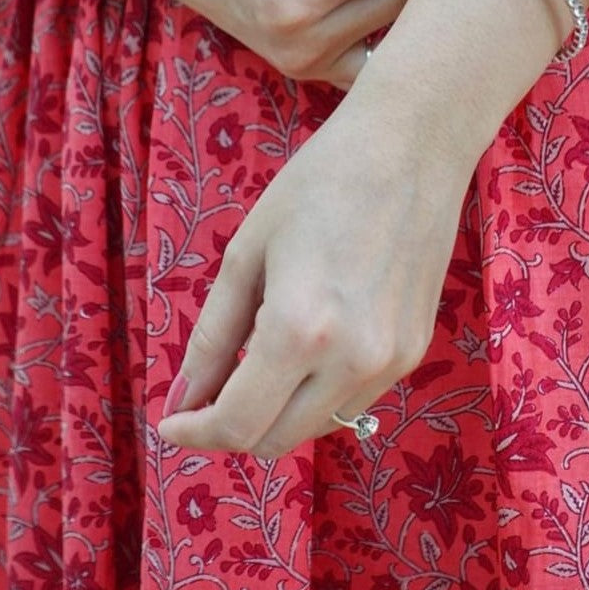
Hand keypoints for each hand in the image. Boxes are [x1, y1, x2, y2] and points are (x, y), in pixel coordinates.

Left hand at [157, 86, 464, 456]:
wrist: (411, 148)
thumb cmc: (318, 184)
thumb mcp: (247, 253)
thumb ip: (212, 337)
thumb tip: (183, 399)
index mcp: (299, 330)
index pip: (238, 424)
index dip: (195, 433)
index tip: (172, 419)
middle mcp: (352, 360)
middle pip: (276, 441)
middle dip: (232, 427)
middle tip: (207, 391)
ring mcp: (392, 361)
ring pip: (316, 427)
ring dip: (277, 412)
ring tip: (261, 355)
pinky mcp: (416, 352)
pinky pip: (353, 400)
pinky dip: (318, 392)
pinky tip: (310, 342)